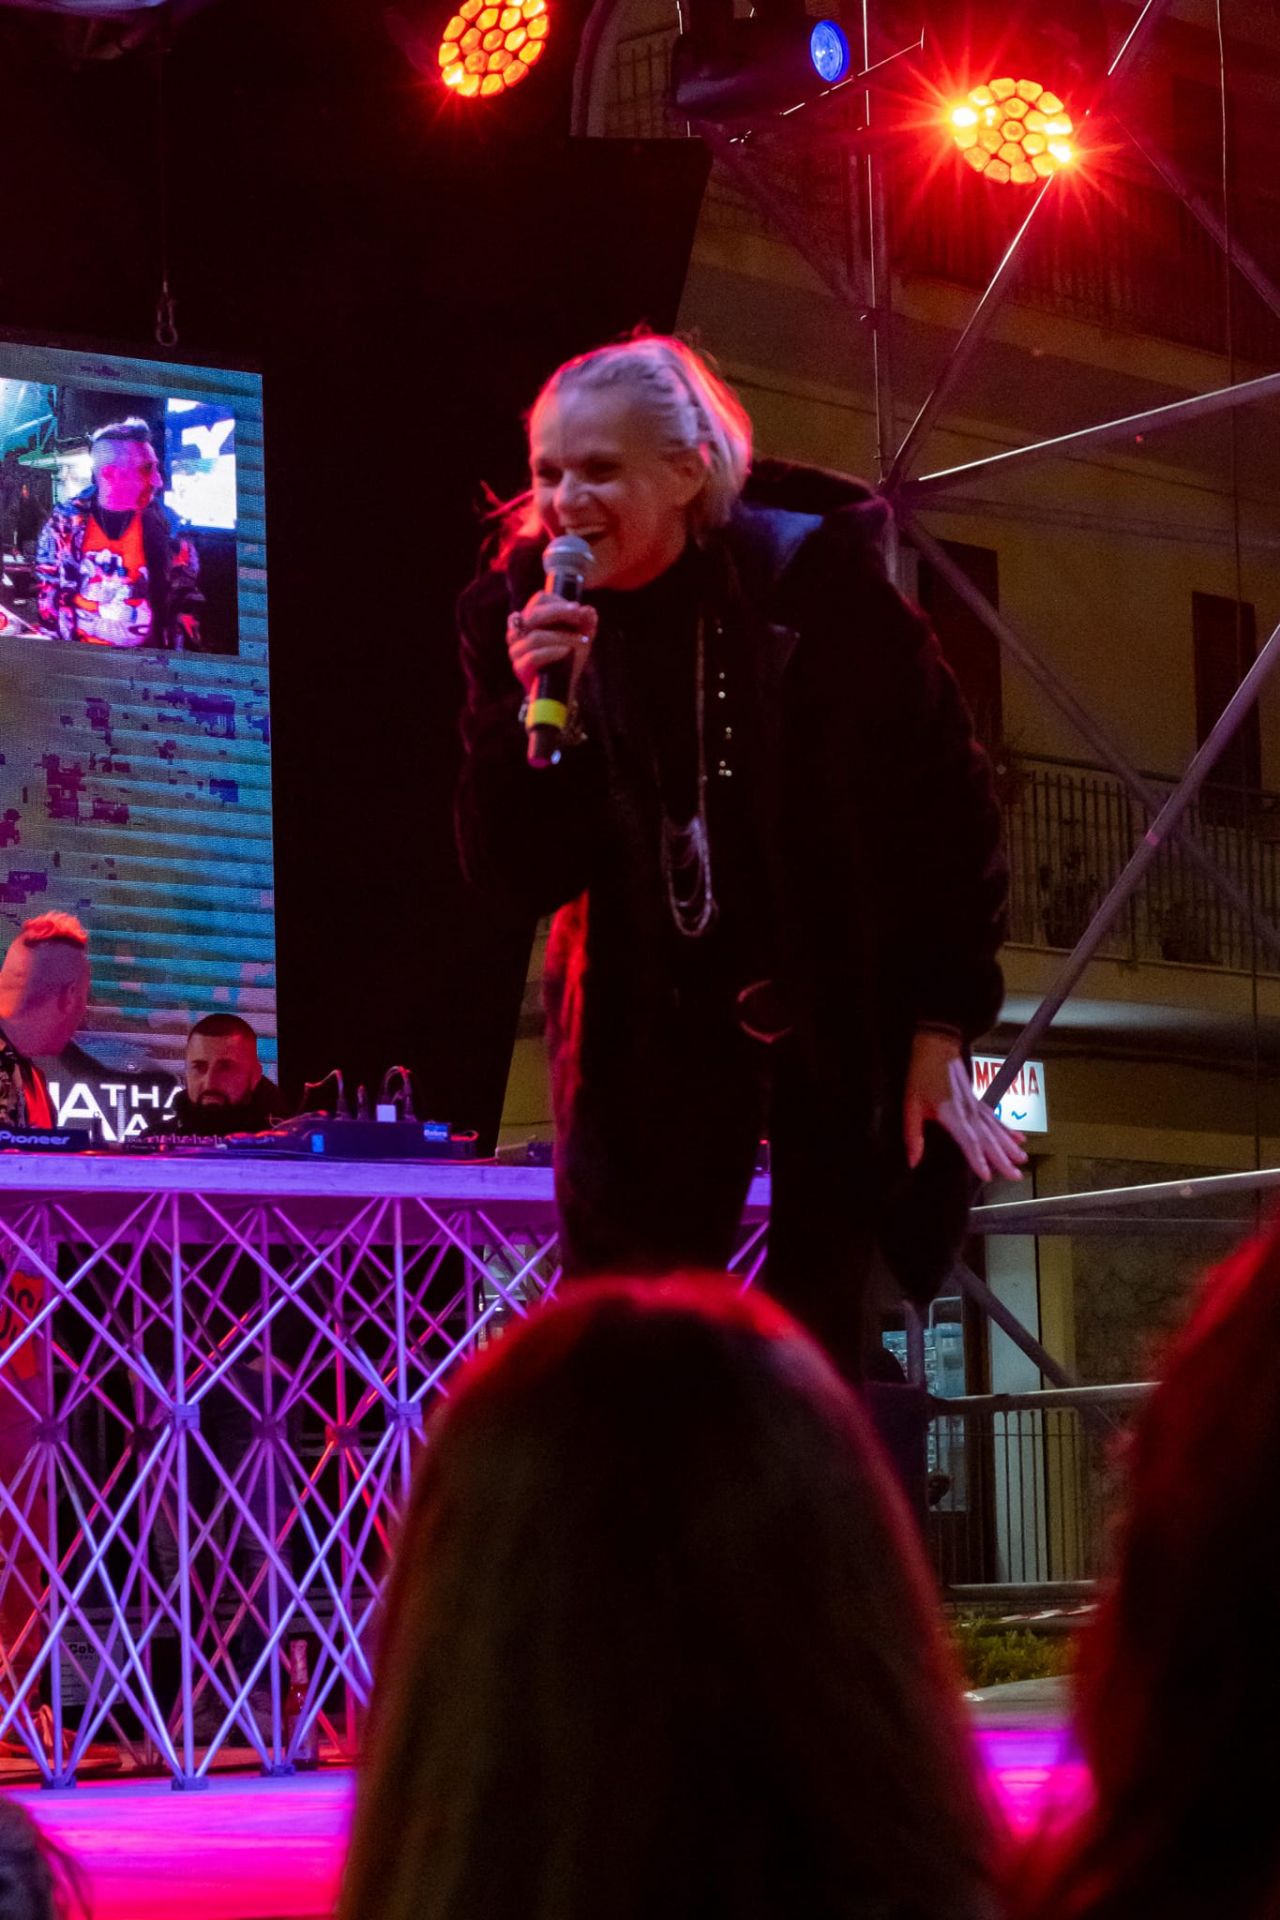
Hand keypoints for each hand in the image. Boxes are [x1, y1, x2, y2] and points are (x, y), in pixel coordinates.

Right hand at [506, 593, 597, 699]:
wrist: (562, 688)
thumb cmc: (569, 657)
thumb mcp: (581, 637)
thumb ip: (586, 624)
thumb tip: (589, 611)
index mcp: (531, 619)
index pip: (540, 600)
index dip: (559, 602)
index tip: (578, 609)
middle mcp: (518, 632)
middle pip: (533, 614)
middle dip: (559, 613)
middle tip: (579, 616)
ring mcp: (516, 650)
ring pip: (535, 636)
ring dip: (562, 637)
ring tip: (581, 641)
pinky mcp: (519, 668)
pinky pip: (533, 656)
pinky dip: (553, 652)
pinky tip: (567, 652)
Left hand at [903, 1030, 1027, 1183]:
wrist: (937, 1045)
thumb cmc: (920, 1075)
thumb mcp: (910, 1105)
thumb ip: (912, 1135)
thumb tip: (913, 1162)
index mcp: (951, 1114)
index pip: (968, 1140)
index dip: (977, 1158)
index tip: (987, 1175)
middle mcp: (968, 1111)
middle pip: (988, 1138)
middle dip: (1002, 1158)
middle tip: (1016, 1176)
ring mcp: (976, 1105)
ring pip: (995, 1129)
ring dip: (1009, 1145)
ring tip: (1022, 1160)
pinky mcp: (978, 1100)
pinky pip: (995, 1118)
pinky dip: (1008, 1129)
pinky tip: (1020, 1139)